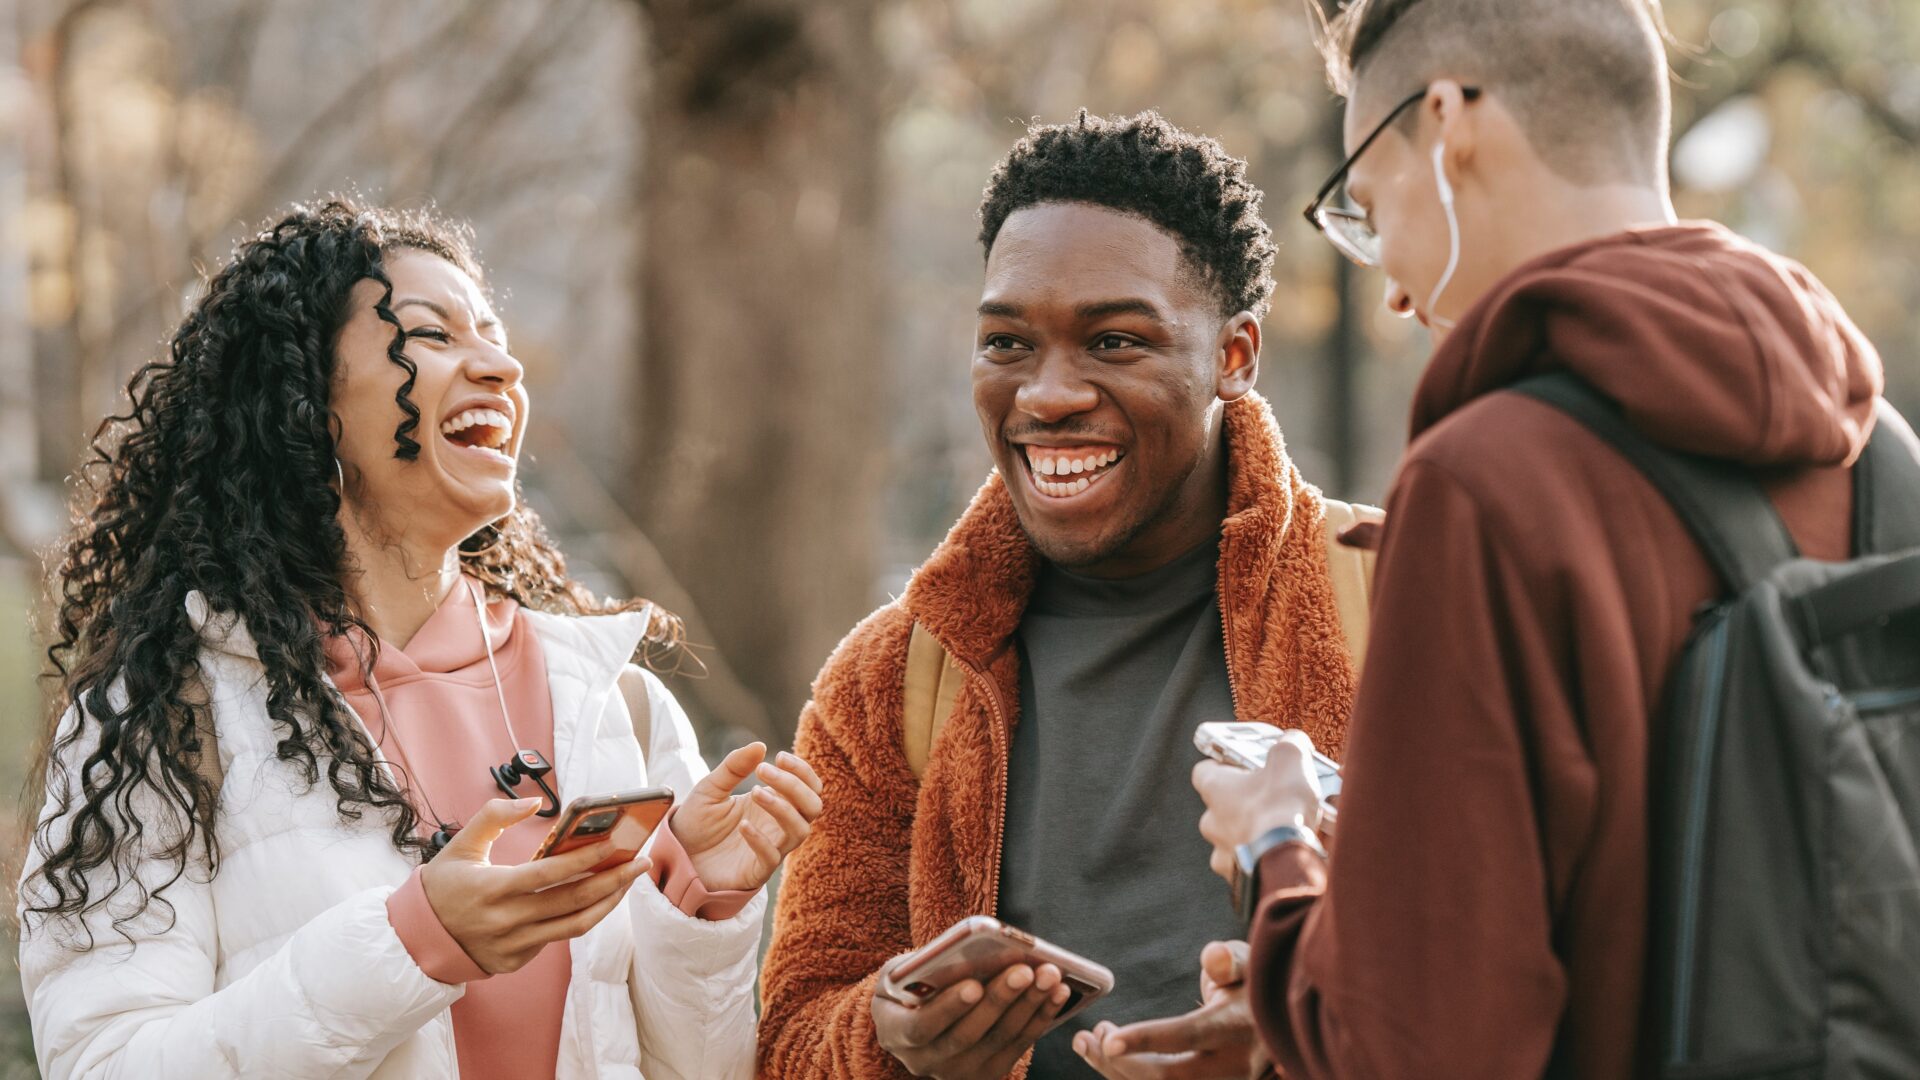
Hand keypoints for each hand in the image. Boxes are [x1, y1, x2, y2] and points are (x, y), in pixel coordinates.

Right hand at [421, 797, 650, 974]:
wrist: (417, 939)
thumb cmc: (442, 886)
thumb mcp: (459, 845)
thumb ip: (493, 816)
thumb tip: (532, 802)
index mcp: (492, 889)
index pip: (548, 875)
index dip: (584, 860)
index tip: (615, 845)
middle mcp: (507, 921)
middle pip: (572, 903)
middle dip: (612, 881)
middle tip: (640, 862)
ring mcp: (514, 945)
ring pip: (574, 926)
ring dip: (608, 903)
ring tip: (629, 881)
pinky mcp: (517, 960)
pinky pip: (558, 937)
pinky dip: (582, 917)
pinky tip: (599, 897)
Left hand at [670, 743, 823, 891]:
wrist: (675, 855)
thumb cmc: (697, 822)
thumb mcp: (711, 788)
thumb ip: (734, 767)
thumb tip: (760, 745)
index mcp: (774, 801)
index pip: (808, 786)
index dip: (801, 770)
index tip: (778, 756)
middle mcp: (778, 825)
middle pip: (813, 806)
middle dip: (795, 785)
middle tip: (763, 770)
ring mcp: (771, 848)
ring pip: (800, 830)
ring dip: (783, 808)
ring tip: (754, 792)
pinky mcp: (756, 871)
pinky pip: (772, 857)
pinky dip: (761, 840)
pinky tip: (742, 826)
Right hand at [872, 959, 1072, 1078]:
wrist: (913, 1017)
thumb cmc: (908, 983)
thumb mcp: (899, 971)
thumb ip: (920, 966)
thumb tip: (966, 952)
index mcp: (894, 1033)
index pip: (921, 1027)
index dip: (948, 1008)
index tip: (974, 984)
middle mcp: (924, 1061)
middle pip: (967, 1035)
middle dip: (1000, 1000)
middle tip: (1025, 970)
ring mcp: (958, 1071)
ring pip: (998, 1040)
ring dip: (1029, 1006)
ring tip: (1050, 974)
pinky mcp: (987, 1072)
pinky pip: (1019, 1045)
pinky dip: (1040, 1017)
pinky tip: (1058, 991)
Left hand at [1074, 942, 1268, 1078]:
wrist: (1284, 1024)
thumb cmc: (1255, 986)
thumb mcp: (1248, 964)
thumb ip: (1229, 960)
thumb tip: (1212, 957)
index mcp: (1236, 1027)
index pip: (1188, 1036)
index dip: (1147, 1040)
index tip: (1109, 1039)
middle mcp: (1231, 1066)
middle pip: (1168, 1077)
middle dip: (1120, 1062)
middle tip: (1090, 1035)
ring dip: (1117, 1072)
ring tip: (1088, 1043)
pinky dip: (1129, 1077)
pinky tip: (1107, 1058)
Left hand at [1194, 730, 1322, 881]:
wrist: (1286, 861)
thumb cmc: (1281, 807)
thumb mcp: (1290, 760)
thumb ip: (1289, 745)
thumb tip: (1293, 741)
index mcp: (1215, 789)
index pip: (1204, 771)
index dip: (1223, 765)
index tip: (1241, 763)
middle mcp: (1211, 822)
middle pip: (1220, 807)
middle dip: (1244, 803)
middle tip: (1272, 798)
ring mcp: (1223, 853)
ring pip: (1234, 838)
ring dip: (1253, 833)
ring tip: (1283, 830)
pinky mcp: (1239, 878)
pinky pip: (1249, 866)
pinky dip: (1264, 859)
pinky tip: (1284, 853)